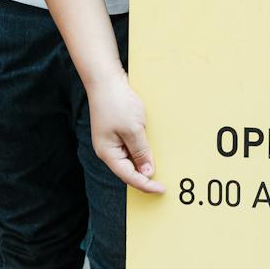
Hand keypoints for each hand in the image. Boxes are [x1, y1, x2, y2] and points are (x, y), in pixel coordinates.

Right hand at [88, 76, 165, 192]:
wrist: (106, 78)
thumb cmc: (117, 103)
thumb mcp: (133, 130)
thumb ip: (141, 152)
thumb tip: (147, 173)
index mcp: (108, 153)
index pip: (129, 177)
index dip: (146, 185)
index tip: (162, 189)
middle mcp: (108, 149)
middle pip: (128, 170)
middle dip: (145, 175)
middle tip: (164, 180)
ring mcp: (111, 139)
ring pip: (130, 158)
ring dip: (144, 161)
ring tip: (160, 164)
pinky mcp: (116, 129)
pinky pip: (130, 145)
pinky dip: (141, 148)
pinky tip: (151, 146)